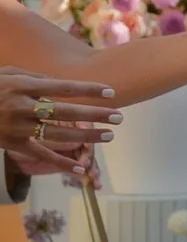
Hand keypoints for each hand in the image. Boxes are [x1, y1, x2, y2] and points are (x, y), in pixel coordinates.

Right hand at [0, 71, 119, 171]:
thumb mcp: (8, 73)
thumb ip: (35, 77)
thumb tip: (61, 84)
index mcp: (22, 85)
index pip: (63, 87)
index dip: (88, 90)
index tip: (110, 91)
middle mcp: (22, 106)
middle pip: (66, 112)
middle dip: (95, 115)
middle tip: (119, 116)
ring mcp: (17, 127)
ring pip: (59, 134)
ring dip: (86, 137)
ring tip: (109, 135)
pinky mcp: (13, 144)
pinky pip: (41, 156)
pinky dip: (62, 163)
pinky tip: (81, 169)